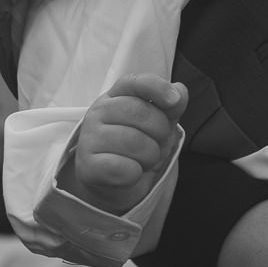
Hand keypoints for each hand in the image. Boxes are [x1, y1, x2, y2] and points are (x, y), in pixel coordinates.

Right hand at [65, 74, 184, 214]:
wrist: (116, 184)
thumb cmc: (138, 148)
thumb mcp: (159, 123)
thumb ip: (171, 106)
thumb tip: (179, 91)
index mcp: (115, 96)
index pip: (134, 82)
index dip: (156, 87)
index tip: (174, 100)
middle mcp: (98, 112)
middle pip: (140, 113)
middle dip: (160, 133)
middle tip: (155, 144)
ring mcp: (89, 138)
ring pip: (135, 143)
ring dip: (150, 157)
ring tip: (143, 160)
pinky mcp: (88, 166)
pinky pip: (125, 168)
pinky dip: (136, 173)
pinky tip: (131, 173)